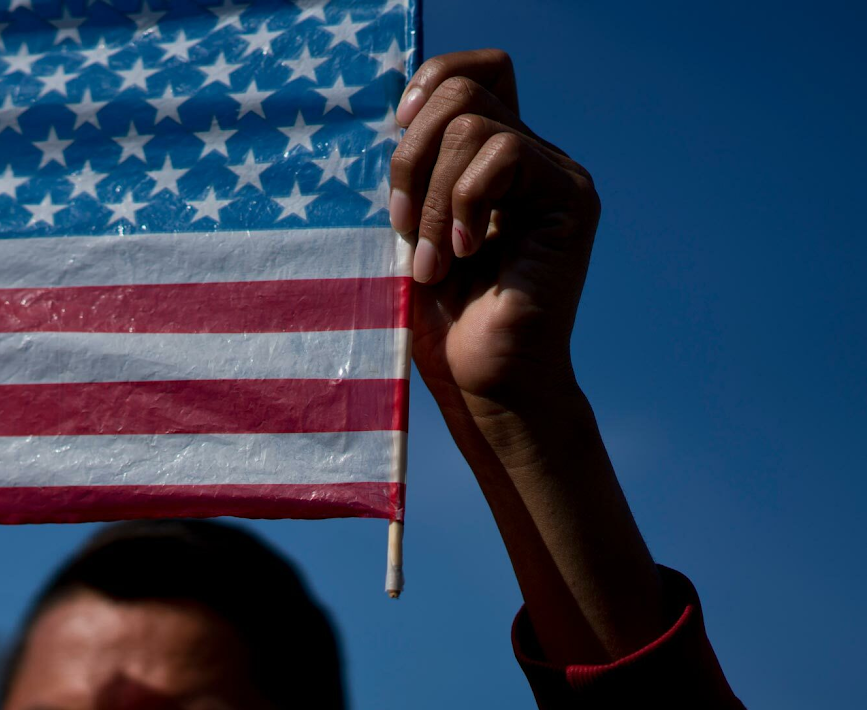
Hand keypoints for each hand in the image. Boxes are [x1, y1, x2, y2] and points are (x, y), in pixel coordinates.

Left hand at [389, 50, 599, 426]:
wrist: (484, 380)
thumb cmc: (440, 318)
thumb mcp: (408, 230)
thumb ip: (411, 171)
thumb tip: (393, 115)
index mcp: (489, 159)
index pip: (472, 73)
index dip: (430, 81)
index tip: (397, 129)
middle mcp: (529, 156)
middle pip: (464, 89)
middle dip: (412, 152)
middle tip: (401, 223)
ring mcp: (555, 174)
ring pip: (473, 125)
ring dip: (430, 196)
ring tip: (433, 261)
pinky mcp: (572, 197)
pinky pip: (503, 154)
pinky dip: (463, 203)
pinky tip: (465, 254)